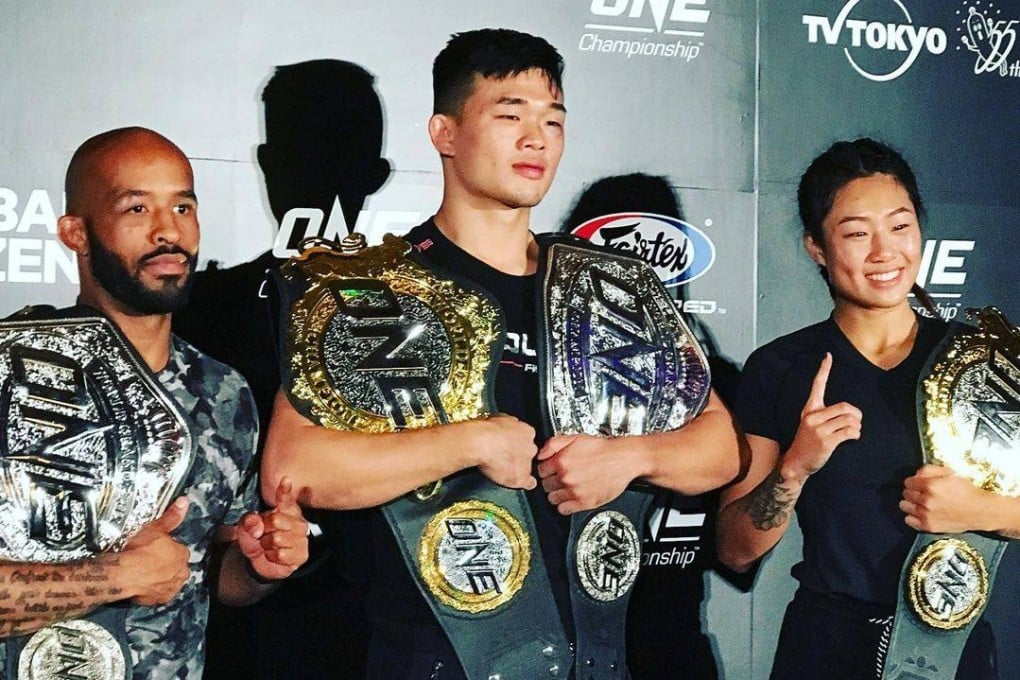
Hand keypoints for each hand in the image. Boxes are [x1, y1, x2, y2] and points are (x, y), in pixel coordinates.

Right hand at [116, 497, 190, 605]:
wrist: (122, 575)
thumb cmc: (138, 550)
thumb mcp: (155, 528)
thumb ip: (172, 516)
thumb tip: (185, 501)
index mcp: (182, 554)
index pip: (178, 550)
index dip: (165, 549)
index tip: (154, 548)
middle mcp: (182, 572)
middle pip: (175, 566)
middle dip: (165, 564)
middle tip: (148, 561)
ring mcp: (172, 587)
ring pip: (169, 580)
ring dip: (161, 577)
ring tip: (144, 573)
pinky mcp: (161, 600)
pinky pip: (160, 594)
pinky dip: (153, 590)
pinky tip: (143, 584)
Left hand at [236, 477, 308, 580]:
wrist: (261, 561)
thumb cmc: (257, 538)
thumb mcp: (246, 527)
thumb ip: (248, 521)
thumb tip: (258, 526)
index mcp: (286, 509)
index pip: (285, 499)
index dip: (284, 490)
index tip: (285, 480)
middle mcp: (298, 521)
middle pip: (277, 519)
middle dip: (264, 529)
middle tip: (263, 533)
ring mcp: (302, 538)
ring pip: (278, 538)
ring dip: (267, 545)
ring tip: (268, 545)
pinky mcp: (302, 554)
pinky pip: (281, 554)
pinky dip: (272, 556)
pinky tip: (274, 555)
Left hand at [473, 415, 537, 489]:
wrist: (475, 444)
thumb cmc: (496, 458)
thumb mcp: (518, 480)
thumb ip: (528, 480)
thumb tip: (530, 482)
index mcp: (531, 438)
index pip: (532, 450)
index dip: (524, 461)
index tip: (516, 468)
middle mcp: (519, 426)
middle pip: (519, 440)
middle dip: (512, 450)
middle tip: (503, 462)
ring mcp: (503, 421)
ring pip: (505, 433)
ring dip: (500, 442)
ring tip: (490, 456)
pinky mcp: (488, 419)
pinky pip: (490, 428)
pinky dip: (487, 436)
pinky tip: (481, 448)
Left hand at [536, 434, 632, 514]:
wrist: (623, 459)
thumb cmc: (602, 449)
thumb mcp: (575, 438)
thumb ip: (553, 444)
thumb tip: (540, 454)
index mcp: (561, 461)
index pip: (540, 471)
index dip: (546, 469)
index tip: (551, 470)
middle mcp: (566, 477)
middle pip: (545, 485)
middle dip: (551, 481)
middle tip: (560, 477)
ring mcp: (575, 491)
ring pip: (552, 498)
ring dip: (557, 493)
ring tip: (566, 487)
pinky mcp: (585, 502)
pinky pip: (563, 509)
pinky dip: (565, 505)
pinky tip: (571, 497)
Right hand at [782, 353, 860, 479]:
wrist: (796, 463)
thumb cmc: (808, 442)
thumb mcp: (811, 424)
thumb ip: (827, 415)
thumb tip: (852, 415)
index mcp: (809, 409)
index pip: (817, 385)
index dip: (823, 370)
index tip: (828, 356)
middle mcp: (813, 416)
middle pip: (845, 407)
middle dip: (856, 415)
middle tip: (856, 422)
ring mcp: (818, 429)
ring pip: (850, 420)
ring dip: (856, 427)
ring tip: (852, 433)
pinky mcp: (826, 441)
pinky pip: (850, 432)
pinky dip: (855, 435)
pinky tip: (851, 439)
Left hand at [901, 465, 991, 532]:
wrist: (981, 511)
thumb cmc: (968, 492)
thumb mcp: (950, 473)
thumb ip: (930, 470)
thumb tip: (916, 473)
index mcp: (930, 486)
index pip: (908, 482)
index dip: (913, 482)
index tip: (917, 484)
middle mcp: (926, 500)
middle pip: (906, 493)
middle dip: (912, 491)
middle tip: (921, 493)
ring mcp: (926, 514)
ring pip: (904, 506)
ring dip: (911, 503)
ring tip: (920, 503)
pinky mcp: (929, 526)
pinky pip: (909, 520)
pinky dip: (912, 516)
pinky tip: (920, 513)